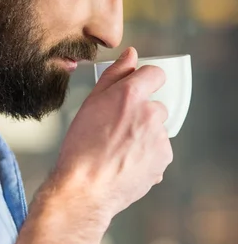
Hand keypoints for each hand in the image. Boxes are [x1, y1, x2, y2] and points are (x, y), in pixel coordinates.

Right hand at [53, 47, 172, 220]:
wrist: (85, 188)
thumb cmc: (80, 147)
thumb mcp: (90, 104)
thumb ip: (115, 75)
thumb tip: (131, 55)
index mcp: (131, 95)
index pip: (155, 74)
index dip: (145, 81)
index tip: (137, 91)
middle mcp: (150, 114)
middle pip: (155, 106)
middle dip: (141, 116)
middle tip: (117, 131)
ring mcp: (160, 138)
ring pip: (157, 131)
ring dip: (144, 137)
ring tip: (119, 152)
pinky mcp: (163, 159)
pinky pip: (159, 152)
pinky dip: (147, 157)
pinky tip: (126, 164)